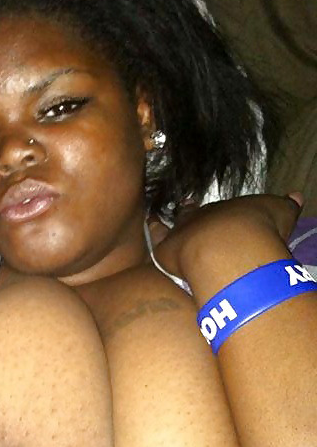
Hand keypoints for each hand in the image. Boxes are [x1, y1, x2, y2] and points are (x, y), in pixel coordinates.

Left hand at [148, 192, 302, 279]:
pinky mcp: (165, 250)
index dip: (217, 213)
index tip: (215, 209)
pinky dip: (153, 232)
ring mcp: (180, 232)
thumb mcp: (279, 213)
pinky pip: (156, 240)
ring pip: (170, 224)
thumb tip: (296, 196)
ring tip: (160, 219)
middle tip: (186, 207)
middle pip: (193, 213)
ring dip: (166, 223)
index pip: (218, 210)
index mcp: (226, 210)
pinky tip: (150, 226)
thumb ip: (286, 205)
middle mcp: (201, 217)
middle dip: (191, 213)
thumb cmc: (258, 228)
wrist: (230, 247)